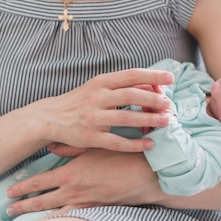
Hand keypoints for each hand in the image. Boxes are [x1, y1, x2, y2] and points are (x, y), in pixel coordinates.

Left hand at [6, 149, 164, 216]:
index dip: (23, 188)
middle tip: (8, 212)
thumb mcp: (94, 147)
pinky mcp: (94, 212)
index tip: (9, 192)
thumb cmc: (121, 156)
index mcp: (71, 172)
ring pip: (52, 216)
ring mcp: (83, 204)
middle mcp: (73, 191)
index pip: (40, 181)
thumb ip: (71, 149)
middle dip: (22, 206)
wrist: (145, 175)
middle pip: (41, 201)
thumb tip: (51, 146)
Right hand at [36, 68, 173, 151]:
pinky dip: (135, 144)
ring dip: (149, 120)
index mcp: (101, 82)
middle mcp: (97, 97)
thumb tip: (152, 84)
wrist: (50, 117)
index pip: (131, 75)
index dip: (153, 75)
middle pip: (131, 95)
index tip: (171, 78)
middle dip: (154, 100)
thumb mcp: (98, 86)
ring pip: (127, 118)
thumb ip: (122, 85)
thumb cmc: (80, 101)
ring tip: (166, 122)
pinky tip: (149, 145)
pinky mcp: (90, 137)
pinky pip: (116, 142)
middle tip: (169, 105)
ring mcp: (93, 118)